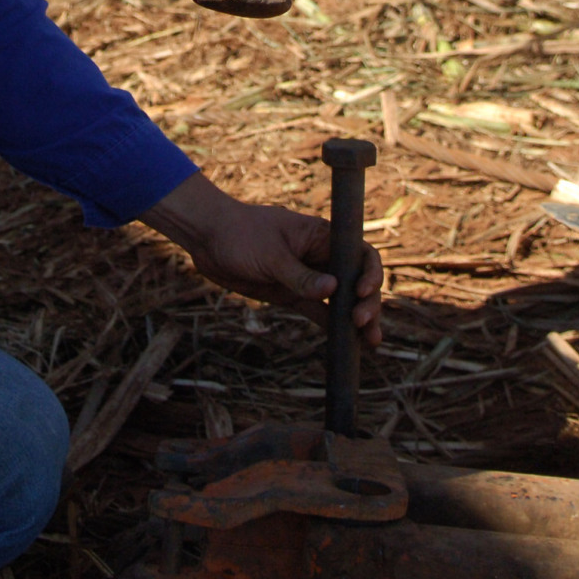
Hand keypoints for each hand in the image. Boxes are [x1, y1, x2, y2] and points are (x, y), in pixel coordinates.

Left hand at [140, 173, 383, 347]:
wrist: (208, 239)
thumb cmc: (240, 234)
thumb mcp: (271, 255)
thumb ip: (300, 275)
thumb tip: (333, 289)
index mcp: (322, 237)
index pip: (360, 254)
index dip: (370, 273)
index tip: (361, 292)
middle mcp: (321, 257)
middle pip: (357, 281)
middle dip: (367, 302)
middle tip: (360, 322)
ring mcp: (309, 278)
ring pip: (342, 300)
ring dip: (357, 319)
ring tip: (370, 341)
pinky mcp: (293, 295)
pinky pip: (321, 312)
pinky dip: (334, 326)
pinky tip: (348, 344)